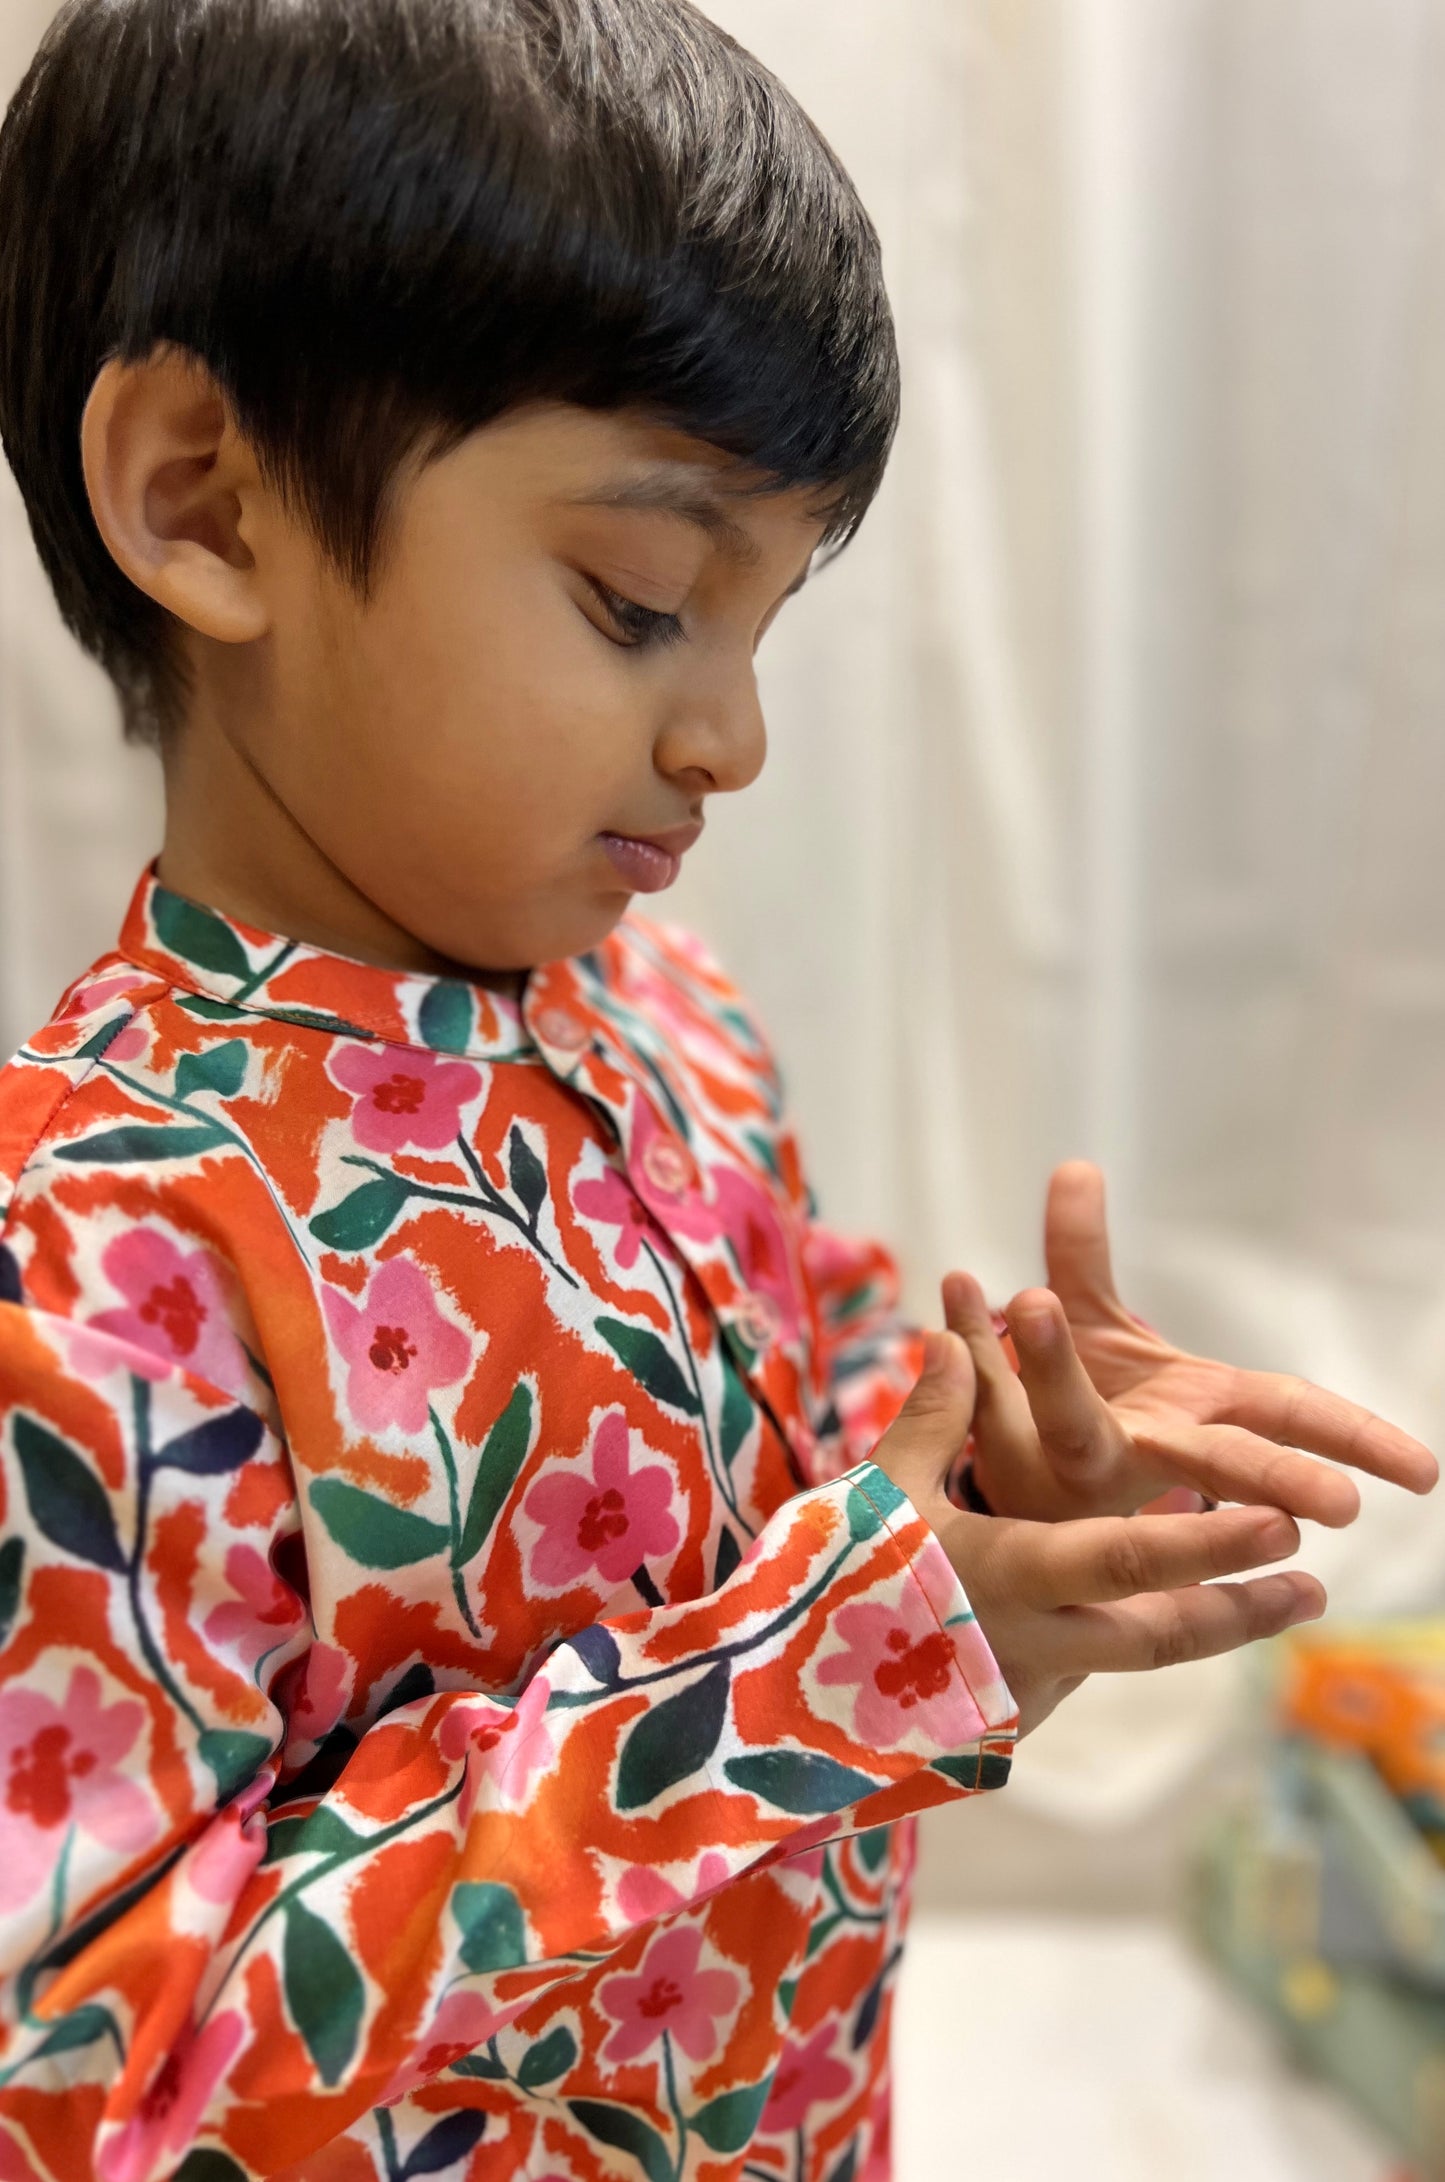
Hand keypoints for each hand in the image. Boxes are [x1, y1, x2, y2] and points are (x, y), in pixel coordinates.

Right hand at [871, 1329, 1323, 1736]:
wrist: (788, 1702)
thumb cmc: (831, 1583)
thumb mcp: (877, 1491)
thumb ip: (933, 1416)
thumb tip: (960, 1337)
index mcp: (1001, 1573)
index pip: (1122, 1561)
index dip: (1205, 1548)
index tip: (1276, 1525)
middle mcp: (1029, 1637)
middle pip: (1157, 1633)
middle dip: (1239, 1609)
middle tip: (1311, 1584)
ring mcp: (1026, 1682)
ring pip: (1138, 1656)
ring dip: (1215, 1628)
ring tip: (1289, 1598)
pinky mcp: (1015, 1705)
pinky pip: (1093, 1665)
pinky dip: (1141, 1635)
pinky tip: (1184, 1612)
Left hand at [946, 1160, 1438, 1523]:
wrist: (995, 1487)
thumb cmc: (1079, 1409)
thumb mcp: (1097, 1330)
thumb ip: (1084, 1254)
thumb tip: (1075, 1164)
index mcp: (1198, 1414)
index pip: (1292, 1419)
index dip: (1354, 1440)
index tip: (1423, 1474)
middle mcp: (1146, 1447)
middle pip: (1218, 1460)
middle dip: (1272, 1478)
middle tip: (1335, 1507)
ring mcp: (1079, 1465)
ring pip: (1079, 1427)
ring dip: (1060, 1368)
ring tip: (1039, 1299)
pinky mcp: (1014, 1467)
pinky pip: (988, 1402)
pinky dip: (970, 1345)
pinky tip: (952, 1288)